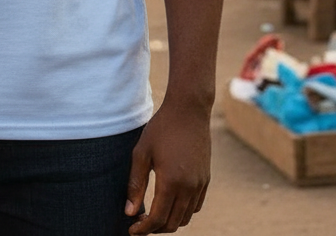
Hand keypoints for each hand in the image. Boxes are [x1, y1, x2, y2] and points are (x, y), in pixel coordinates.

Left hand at [125, 101, 210, 233]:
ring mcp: (200, 184)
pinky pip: (195, 206)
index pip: (157, 219)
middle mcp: (189, 187)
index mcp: (171, 182)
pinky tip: (170, 204)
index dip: (144, 229)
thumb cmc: (161, 128)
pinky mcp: (205, 179)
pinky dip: (182, 212)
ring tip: (153, 215)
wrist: (189, 110)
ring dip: (169, 222)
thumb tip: (129, 212)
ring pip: (185, 217)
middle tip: (140, 224)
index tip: (132, 230)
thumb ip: (135, 184)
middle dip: (155, 229)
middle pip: (172, 223)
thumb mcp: (141, 152)